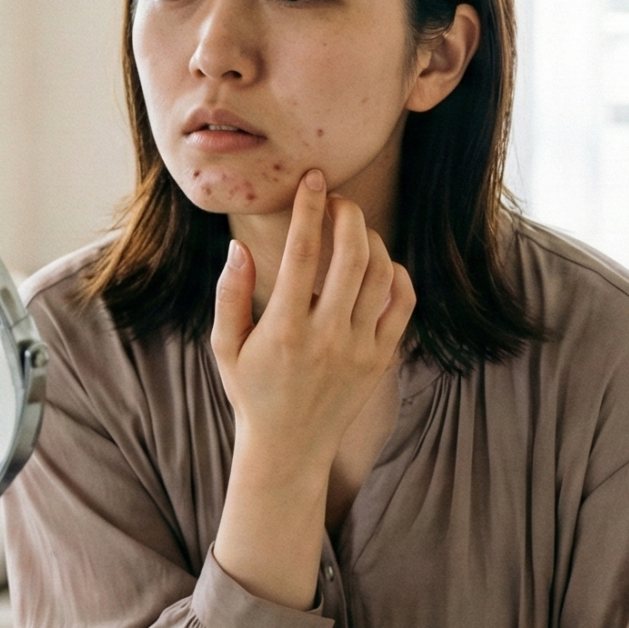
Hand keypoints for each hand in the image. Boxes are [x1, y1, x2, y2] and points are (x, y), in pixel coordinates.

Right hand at [205, 170, 413, 608]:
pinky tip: (380, 264)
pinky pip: (402, 305)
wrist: (290, 447)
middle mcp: (327, 337)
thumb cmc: (252, 391)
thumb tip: (239, 246)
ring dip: (372, 241)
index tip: (312, 180)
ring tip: (354, 231)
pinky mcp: (382, 359)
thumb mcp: (226, 347)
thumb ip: (230, 295)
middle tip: (337, 200)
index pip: (303, 254)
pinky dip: (397, 275)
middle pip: (352, 257)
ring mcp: (360, 349)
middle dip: (348, 215)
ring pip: (382, 276)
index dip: (309, 209)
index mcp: (285, 330)